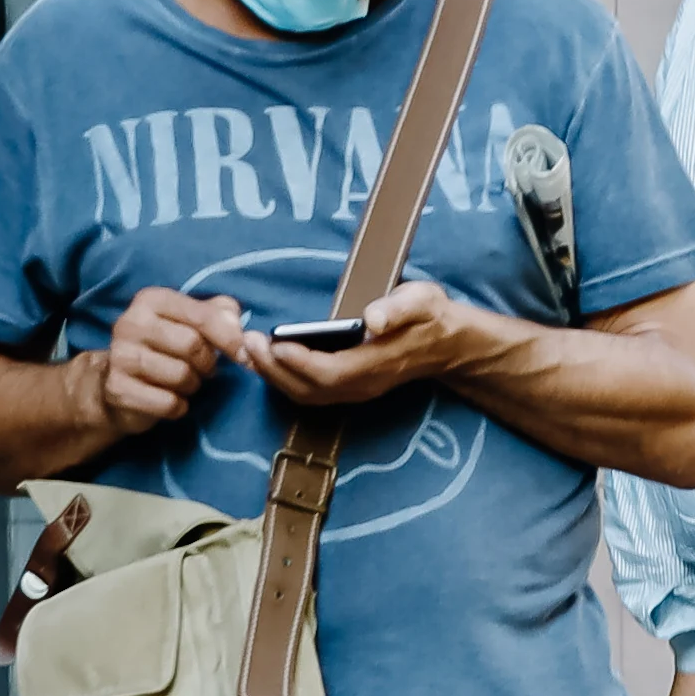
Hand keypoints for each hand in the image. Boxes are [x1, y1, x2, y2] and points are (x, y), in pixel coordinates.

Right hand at [82, 288, 249, 436]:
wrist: (116, 382)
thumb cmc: (164, 348)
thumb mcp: (190, 322)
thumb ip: (219, 314)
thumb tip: (238, 323)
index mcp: (151, 300)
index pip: (202, 315)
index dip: (230, 337)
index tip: (244, 355)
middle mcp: (130, 323)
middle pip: (192, 345)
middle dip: (207, 363)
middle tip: (204, 369)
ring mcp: (120, 356)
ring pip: (181, 376)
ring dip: (192, 385)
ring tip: (183, 382)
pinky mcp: (117, 389)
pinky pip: (168, 403)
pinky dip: (178, 406)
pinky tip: (169, 399)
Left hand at [257, 277, 491, 409]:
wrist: (446, 344)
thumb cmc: (430, 316)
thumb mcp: (421, 301)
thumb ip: (397, 308)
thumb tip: (372, 318)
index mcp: (377, 364)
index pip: (331, 372)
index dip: (300, 362)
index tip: (274, 342)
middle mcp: (362, 385)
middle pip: (309, 389)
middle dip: (274, 369)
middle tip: (248, 342)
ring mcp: (353, 392)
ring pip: (304, 395)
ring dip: (272, 376)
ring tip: (249, 350)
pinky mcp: (346, 389)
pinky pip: (307, 392)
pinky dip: (282, 379)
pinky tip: (266, 360)